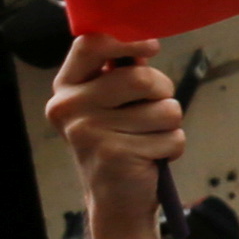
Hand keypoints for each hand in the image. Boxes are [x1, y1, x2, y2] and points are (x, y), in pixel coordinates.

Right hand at [48, 31, 182, 201]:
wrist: (114, 199)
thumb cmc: (119, 141)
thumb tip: (144, 43)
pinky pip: (172, 137)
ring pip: (165, 108)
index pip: (89, 45)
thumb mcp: (111, 103)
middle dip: (162, 92)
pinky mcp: (115, 154)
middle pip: (141, 78)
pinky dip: (172, 147)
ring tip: (149, 138)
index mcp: (67, 87)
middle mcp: (69, 107)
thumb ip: (122, 72)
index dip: (126, 40)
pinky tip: (151, 157)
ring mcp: (89, 131)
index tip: (151, 47)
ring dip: (169, 125)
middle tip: (153, 110)